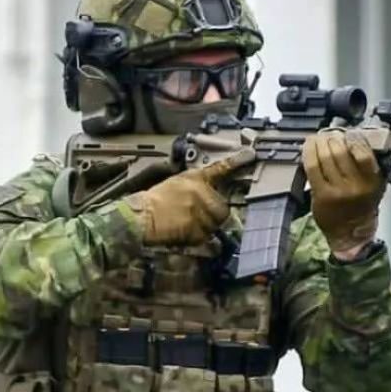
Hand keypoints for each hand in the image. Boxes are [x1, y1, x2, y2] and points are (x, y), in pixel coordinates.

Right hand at [126, 148, 255, 245]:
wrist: (141, 217)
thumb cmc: (154, 201)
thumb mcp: (175, 183)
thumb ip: (196, 185)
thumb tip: (212, 192)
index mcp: (194, 178)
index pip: (220, 168)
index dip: (235, 162)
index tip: (249, 155)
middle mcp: (201, 192)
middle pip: (223, 207)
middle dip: (214, 213)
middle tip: (197, 215)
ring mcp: (200, 211)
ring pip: (216, 223)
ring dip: (206, 225)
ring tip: (186, 222)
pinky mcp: (197, 228)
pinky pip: (207, 235)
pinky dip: (198, 236)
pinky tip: (183, 230)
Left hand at [302, 130, 384, 254]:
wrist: (351, 232)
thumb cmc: (362, 206)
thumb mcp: (375, 185)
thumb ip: (370, 163)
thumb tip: (354, 137)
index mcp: (372, 181)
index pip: (362, 153)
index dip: (353, 138)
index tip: (349, 133)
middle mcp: (355, 186)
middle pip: (340, 151)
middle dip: (333, 137)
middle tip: (330, 134)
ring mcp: (336, 191)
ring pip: (324, 156)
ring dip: (319, 142)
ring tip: (319, 139)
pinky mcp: (321, 194)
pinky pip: (312, 167)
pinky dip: (309, 153)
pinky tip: (309, 147)